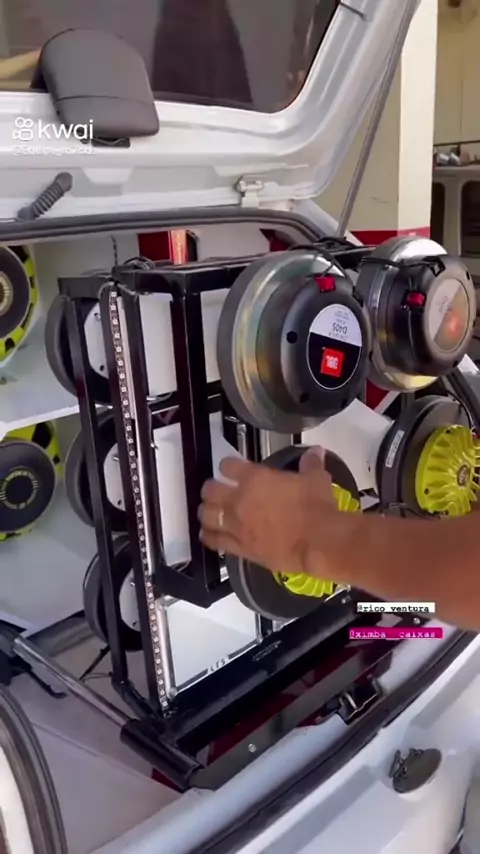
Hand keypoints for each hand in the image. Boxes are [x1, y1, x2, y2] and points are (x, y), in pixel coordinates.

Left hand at [198, 447, 340, 577]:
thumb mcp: (316, 479)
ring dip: (206, 512)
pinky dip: (209, 537)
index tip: (229, 468)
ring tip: (208, 511)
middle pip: (210, 490)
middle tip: (214, 490)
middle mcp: (239, 500)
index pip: (228, 466)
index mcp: (255, 478)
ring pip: (208, 515)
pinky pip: (216, 541)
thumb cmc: (317, 506)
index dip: (227, 466)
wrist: (318, 541)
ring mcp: (237, 525)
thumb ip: (311, 464)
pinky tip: (207, 535)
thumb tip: (315, 451)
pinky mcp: (240, 547)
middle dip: (211, 489)